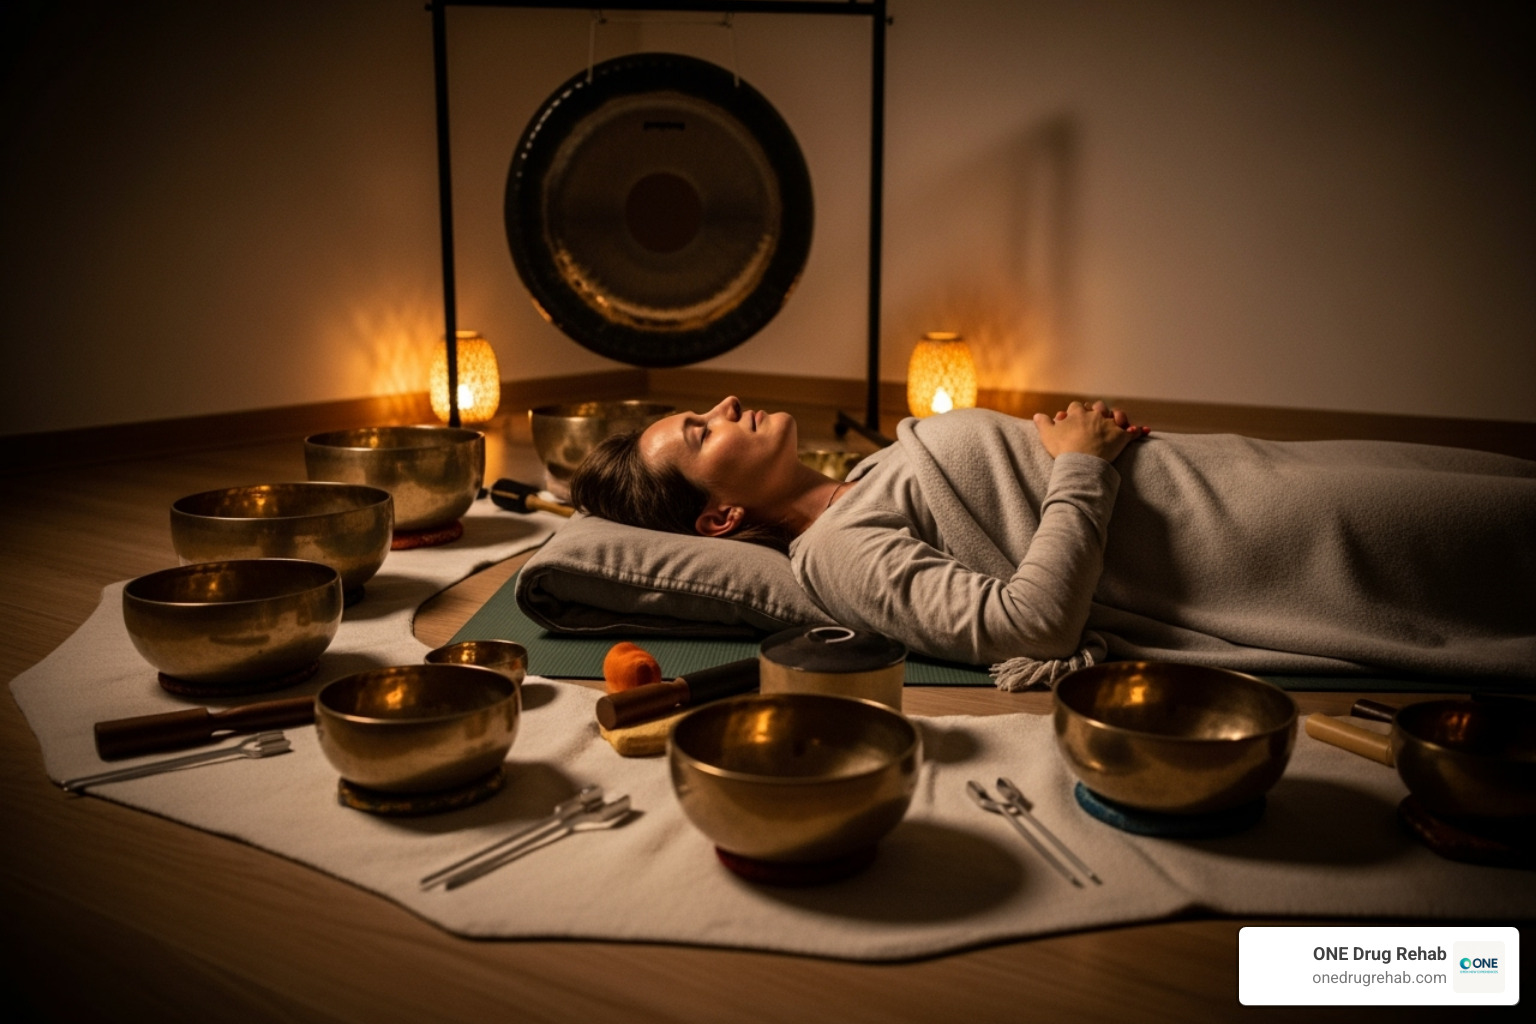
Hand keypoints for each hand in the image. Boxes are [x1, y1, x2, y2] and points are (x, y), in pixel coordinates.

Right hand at [1032, 400, 1149, 461]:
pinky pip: (1133, 432)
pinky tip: (1145, 431)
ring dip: (1117, 417)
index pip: (1077, 406)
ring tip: (1117, 421)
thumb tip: (1036, 415)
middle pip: (1098, 406)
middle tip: (1096, 417)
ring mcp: (1110, 425)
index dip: (1076, 411)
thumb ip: (1042, 423)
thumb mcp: (1047, 435)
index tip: (1075, 416)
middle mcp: (1095, 415)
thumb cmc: (1063, 448)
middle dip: (1097, 410)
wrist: (1080, 462)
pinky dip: (1139, 431)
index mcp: (1078, 413)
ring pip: (1116, 415)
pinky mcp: (1122, 437)